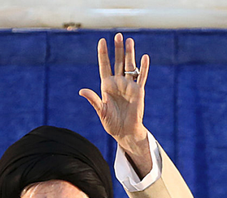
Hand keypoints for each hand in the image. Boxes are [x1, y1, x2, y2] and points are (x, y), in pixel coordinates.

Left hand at [79, 33, 152, 176]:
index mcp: (107, 86)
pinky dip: (143, 68)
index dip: (103, 54)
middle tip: (118, 36)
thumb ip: (93, 99)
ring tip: (129, 41)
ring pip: (129, 66)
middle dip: (117, 49)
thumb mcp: (101, 111)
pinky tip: (144, 57)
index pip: (104, 66)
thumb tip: (81, 91)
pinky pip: (141, 77)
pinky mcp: (139, 91)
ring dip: (130, 54)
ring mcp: (129, 86)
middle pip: (118, 62)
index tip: (102, 41)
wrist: (124, 131)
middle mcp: (118, 83)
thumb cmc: (111, 123)